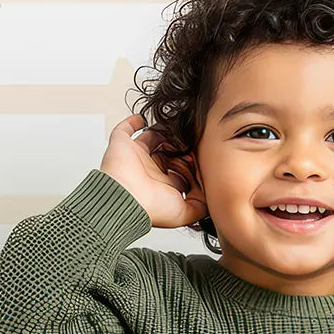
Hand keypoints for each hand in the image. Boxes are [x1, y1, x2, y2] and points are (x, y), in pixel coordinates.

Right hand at [100, 114, 207, 230]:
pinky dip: (134, 122)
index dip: (193, 162)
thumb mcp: (185, 213)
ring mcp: (136, 156)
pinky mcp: (122, 144)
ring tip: (175, 128)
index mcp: (164, 183)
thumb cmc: (150, 208)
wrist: (125, 199)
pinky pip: (125, 129)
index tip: (202, 156)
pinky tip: (143, 120)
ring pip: (153, 138)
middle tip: (192, 139)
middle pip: (169, 151)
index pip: (182, 168)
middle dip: (181, 145)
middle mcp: (151, 169)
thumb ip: (200, 207)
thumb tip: (211, 201)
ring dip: (164, 132)